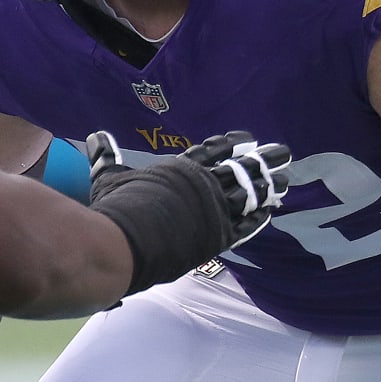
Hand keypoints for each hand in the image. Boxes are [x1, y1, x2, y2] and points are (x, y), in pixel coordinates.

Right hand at [87, 129, 289, 245]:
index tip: (246, 139)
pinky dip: (259, 218)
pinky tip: (271, 211)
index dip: (229, 143)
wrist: (126, 245)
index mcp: (181, 169)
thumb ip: (107, 156)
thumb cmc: (117, 209)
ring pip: (250, 193)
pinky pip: (247, 225)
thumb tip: (94, 136)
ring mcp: (213, 211)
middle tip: (282, 152)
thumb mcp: (110, 178)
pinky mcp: (219, 237)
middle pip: (240, 167)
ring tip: (286, 179)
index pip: (211, 150)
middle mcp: (202, 185)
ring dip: (269, 185)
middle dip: (262, 159)